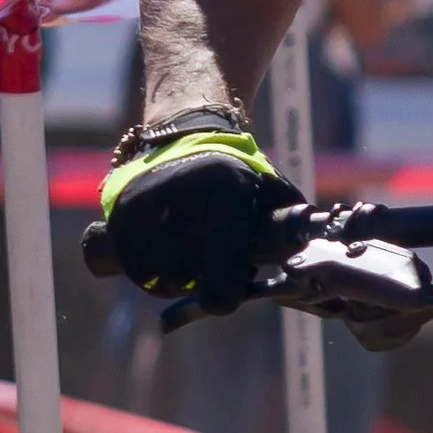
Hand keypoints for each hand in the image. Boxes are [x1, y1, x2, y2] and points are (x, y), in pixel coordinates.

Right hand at [99, 132, 303, 314]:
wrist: (188, 134)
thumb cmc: (241, 172)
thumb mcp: (272, 190)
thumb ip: (292, 227)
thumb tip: (312, 265)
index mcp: (226, 195)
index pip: (220, 271)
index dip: (221, 296)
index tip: (223, 298)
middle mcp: (182, 198)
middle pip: (185, 279)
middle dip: (201, 281)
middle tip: (212, 264)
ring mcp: (146, 205)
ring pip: (155, 277)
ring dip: (173, 278)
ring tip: (190, 253)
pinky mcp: (121, 211)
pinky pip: (132, 266)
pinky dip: (147, 270)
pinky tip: (164, 250)